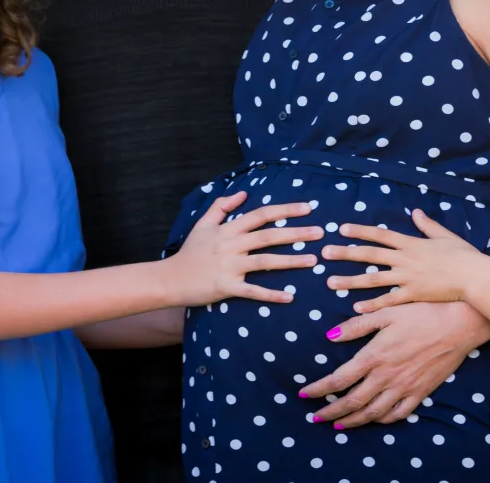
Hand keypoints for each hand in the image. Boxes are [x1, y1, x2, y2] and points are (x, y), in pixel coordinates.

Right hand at [168, 191, 320, 306]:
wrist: (169, 279)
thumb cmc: (189, 253)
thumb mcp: (202, 224)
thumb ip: (221, 206)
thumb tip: (243, 193)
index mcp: (228, 229)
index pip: (261, 214)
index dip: (285, 210)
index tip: (308, 207)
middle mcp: (231, 245)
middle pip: (269, 236)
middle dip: (296, 232)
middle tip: (321, 232)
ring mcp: (229, 266)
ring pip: (265, 261)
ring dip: (291, 261)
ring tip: (313, 260)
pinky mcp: (227, 287)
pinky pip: (253, 291)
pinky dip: (271, 295)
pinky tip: (290, 297)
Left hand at [298, 301, 489, 427]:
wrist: (458, 324)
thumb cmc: (421, 312)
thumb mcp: (386, 312)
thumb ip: (356, 326)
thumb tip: (329, 336)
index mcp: (374, 356)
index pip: (339, 379)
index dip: (319, 389)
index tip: (304, 394)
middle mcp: (387, 376)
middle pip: (352, 402)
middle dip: (330, 412)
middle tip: (315, 418)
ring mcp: (404, 387)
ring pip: (373, 413)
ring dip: (353, 421)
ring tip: (338, 425)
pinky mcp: (421, 392)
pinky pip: (398, 414)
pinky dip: (382, 420)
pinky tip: (375, 419)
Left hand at [321, 210, 489, 312]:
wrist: (476, 276)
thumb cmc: (464, 255)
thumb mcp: (445, 235)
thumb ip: (427, 225)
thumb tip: (415, 212)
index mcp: (411, 243)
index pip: (380, 235)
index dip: (360, 231)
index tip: (341, 229)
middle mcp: (405, 259)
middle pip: (370, 256)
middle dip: (345, 253)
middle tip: (325, 253)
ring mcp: (408, 278)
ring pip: (373, 279)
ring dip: (350, 280)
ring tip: (330, 282)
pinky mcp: (414, 295)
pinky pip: (389, 300)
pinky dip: (372, 304)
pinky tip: (355, 307)